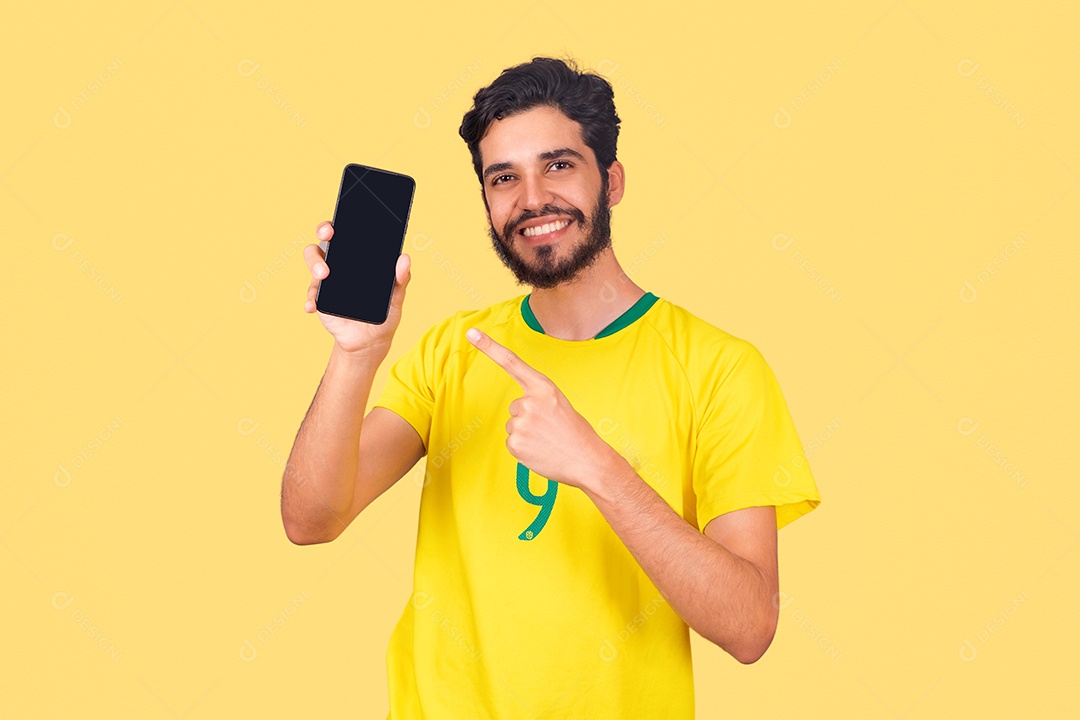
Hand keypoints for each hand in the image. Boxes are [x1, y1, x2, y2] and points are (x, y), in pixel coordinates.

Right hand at [304, 221, 411, 360]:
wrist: (371, 341)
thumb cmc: (384, 313)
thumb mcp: (396, 297)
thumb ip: (400, 279)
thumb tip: (405, 258)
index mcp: (358, 258)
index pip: (347, 233)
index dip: (341, 222)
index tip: (341, 221)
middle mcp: (340, 264)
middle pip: (325, 240)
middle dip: (323, 232)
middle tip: (329, 236)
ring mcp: (327, 280)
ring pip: (313, 261)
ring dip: (315, 264)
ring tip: (324, 276)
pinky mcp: (319, 298)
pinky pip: (311, 294)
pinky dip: (310, 299)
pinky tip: (314, 306)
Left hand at [466, 327, 614, 490]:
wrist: (587, 461)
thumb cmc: (575, 432)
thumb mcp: (559, 404)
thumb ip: (537, 400)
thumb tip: (519, 412)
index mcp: (543, 387)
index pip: (511, 362)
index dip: (489, 346)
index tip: (471, 332)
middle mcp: (528, 402)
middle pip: (515, 407)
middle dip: (529, 418)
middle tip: (550, 429)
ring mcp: (520, 423)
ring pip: (513, 425)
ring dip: (527, 433)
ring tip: (547, 441)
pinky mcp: (514, 444)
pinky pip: (512, 442)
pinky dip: (524, 448)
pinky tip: (540, 451)